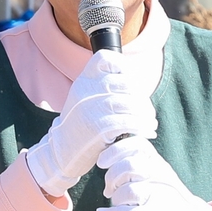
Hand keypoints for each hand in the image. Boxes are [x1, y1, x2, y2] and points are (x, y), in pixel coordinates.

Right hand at [26, 50, 156, 196]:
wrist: (61, 152)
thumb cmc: (81, 126)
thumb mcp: (85, 100)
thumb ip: (103, 88)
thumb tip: (134, 81)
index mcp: (83, 81)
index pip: (104, 58)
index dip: (123, 65)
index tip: (132, 83)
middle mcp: (85, 91)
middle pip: (125, 83)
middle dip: (142, 98)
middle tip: (148, 111)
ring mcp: (90, 108)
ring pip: (129, 103)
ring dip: (145, 114)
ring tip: (150, 122)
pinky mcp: (97, 127)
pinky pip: (127, 122)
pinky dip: (142, 127)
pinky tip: (147, 132)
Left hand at [96, 136, 211, 210]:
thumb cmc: (168, 198)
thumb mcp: (156, 175)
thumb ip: (137, 162)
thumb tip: (105, 155)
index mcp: (159, 162)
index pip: (136, 144)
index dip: (115, 150)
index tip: (102, 162)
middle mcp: (161, 175)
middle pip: (129, 165)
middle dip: (111, 177)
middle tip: (109, 189)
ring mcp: (161, 196)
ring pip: (128, 190)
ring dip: (115, 198)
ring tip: (116, 203)